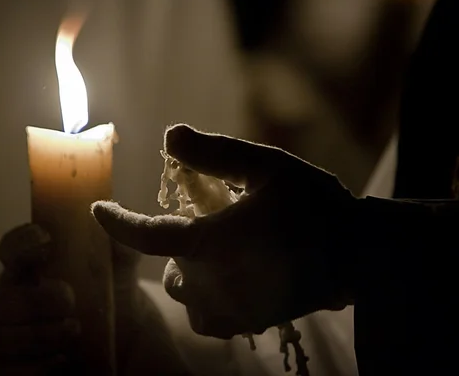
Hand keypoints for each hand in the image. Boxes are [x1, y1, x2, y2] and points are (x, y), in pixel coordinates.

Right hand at [0, 224, 191, 374]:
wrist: (130, 335)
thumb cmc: (114, 287)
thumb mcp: (123, 261)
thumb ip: (117, 236)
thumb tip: (105, 209)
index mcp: (33, 267)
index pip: (9, 250)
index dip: (20, 244)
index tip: (46, 240)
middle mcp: (17, 300)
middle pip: (1, 299)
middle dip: (35, 299)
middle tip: (69, 298)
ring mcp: (16, 336)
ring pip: (2, 337)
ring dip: (40, 334)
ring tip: (76, 329)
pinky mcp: (22, 368)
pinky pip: (11, 371)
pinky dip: (37, 366)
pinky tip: (64, 359)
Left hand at [91, 124, 356, 340]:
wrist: (359, 255)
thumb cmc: (314, 206)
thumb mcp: (266, 167)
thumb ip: (214, 153)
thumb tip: (170, 135)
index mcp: (209, 243)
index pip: (144, 236)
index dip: (116, 222)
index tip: (98, 210)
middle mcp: (212, 283)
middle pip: (170, 270)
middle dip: (178, 247)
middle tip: (211, 224)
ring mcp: (231, 309)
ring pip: (187, 297)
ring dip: (191, 274)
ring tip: (221, 254)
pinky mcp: (251, 323)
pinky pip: (211, 319)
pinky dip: (210, 300)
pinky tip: (233, 279)